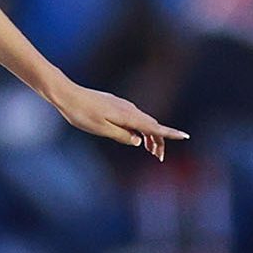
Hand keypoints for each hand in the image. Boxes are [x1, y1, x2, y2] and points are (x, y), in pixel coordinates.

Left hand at [52, 83, 189, 161]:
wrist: (68, 95)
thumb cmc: (82, 114)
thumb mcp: (101, 129)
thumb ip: (122, 136)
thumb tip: (139, 141)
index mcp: (127, 116)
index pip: (153, 127)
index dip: (170, 134)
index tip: (184, 137)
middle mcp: (129, 109)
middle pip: (151, 125)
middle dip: (159, 141)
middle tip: (159, 157)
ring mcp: (123, 106)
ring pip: (143, 122)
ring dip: (149, 136)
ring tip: (150, 151)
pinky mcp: (117, 105)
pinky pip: (135, 118)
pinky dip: (140, 129)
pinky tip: (136, 136)